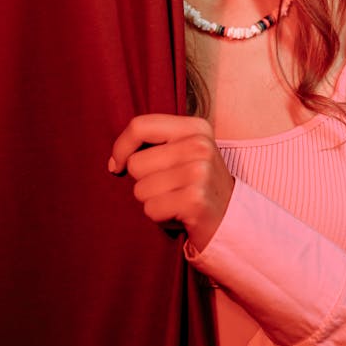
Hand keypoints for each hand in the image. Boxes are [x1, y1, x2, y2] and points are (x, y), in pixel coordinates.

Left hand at [108, 114, 233, 251]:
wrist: (231, 219)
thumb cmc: (197, 185)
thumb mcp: (183, 153)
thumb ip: (153, 145)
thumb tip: (114, 162)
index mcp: (195, 127)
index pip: (140, 125)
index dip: (121, 146)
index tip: (118, 164)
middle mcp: (199, 145)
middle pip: (136, 163)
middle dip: (144, 182)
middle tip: (169, 188)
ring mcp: (199, 172)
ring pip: (140, 189)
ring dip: (152, 202)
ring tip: (175, 201)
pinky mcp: (195, 199)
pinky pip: (151, 209)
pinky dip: (159, 218)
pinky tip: (179, 215)